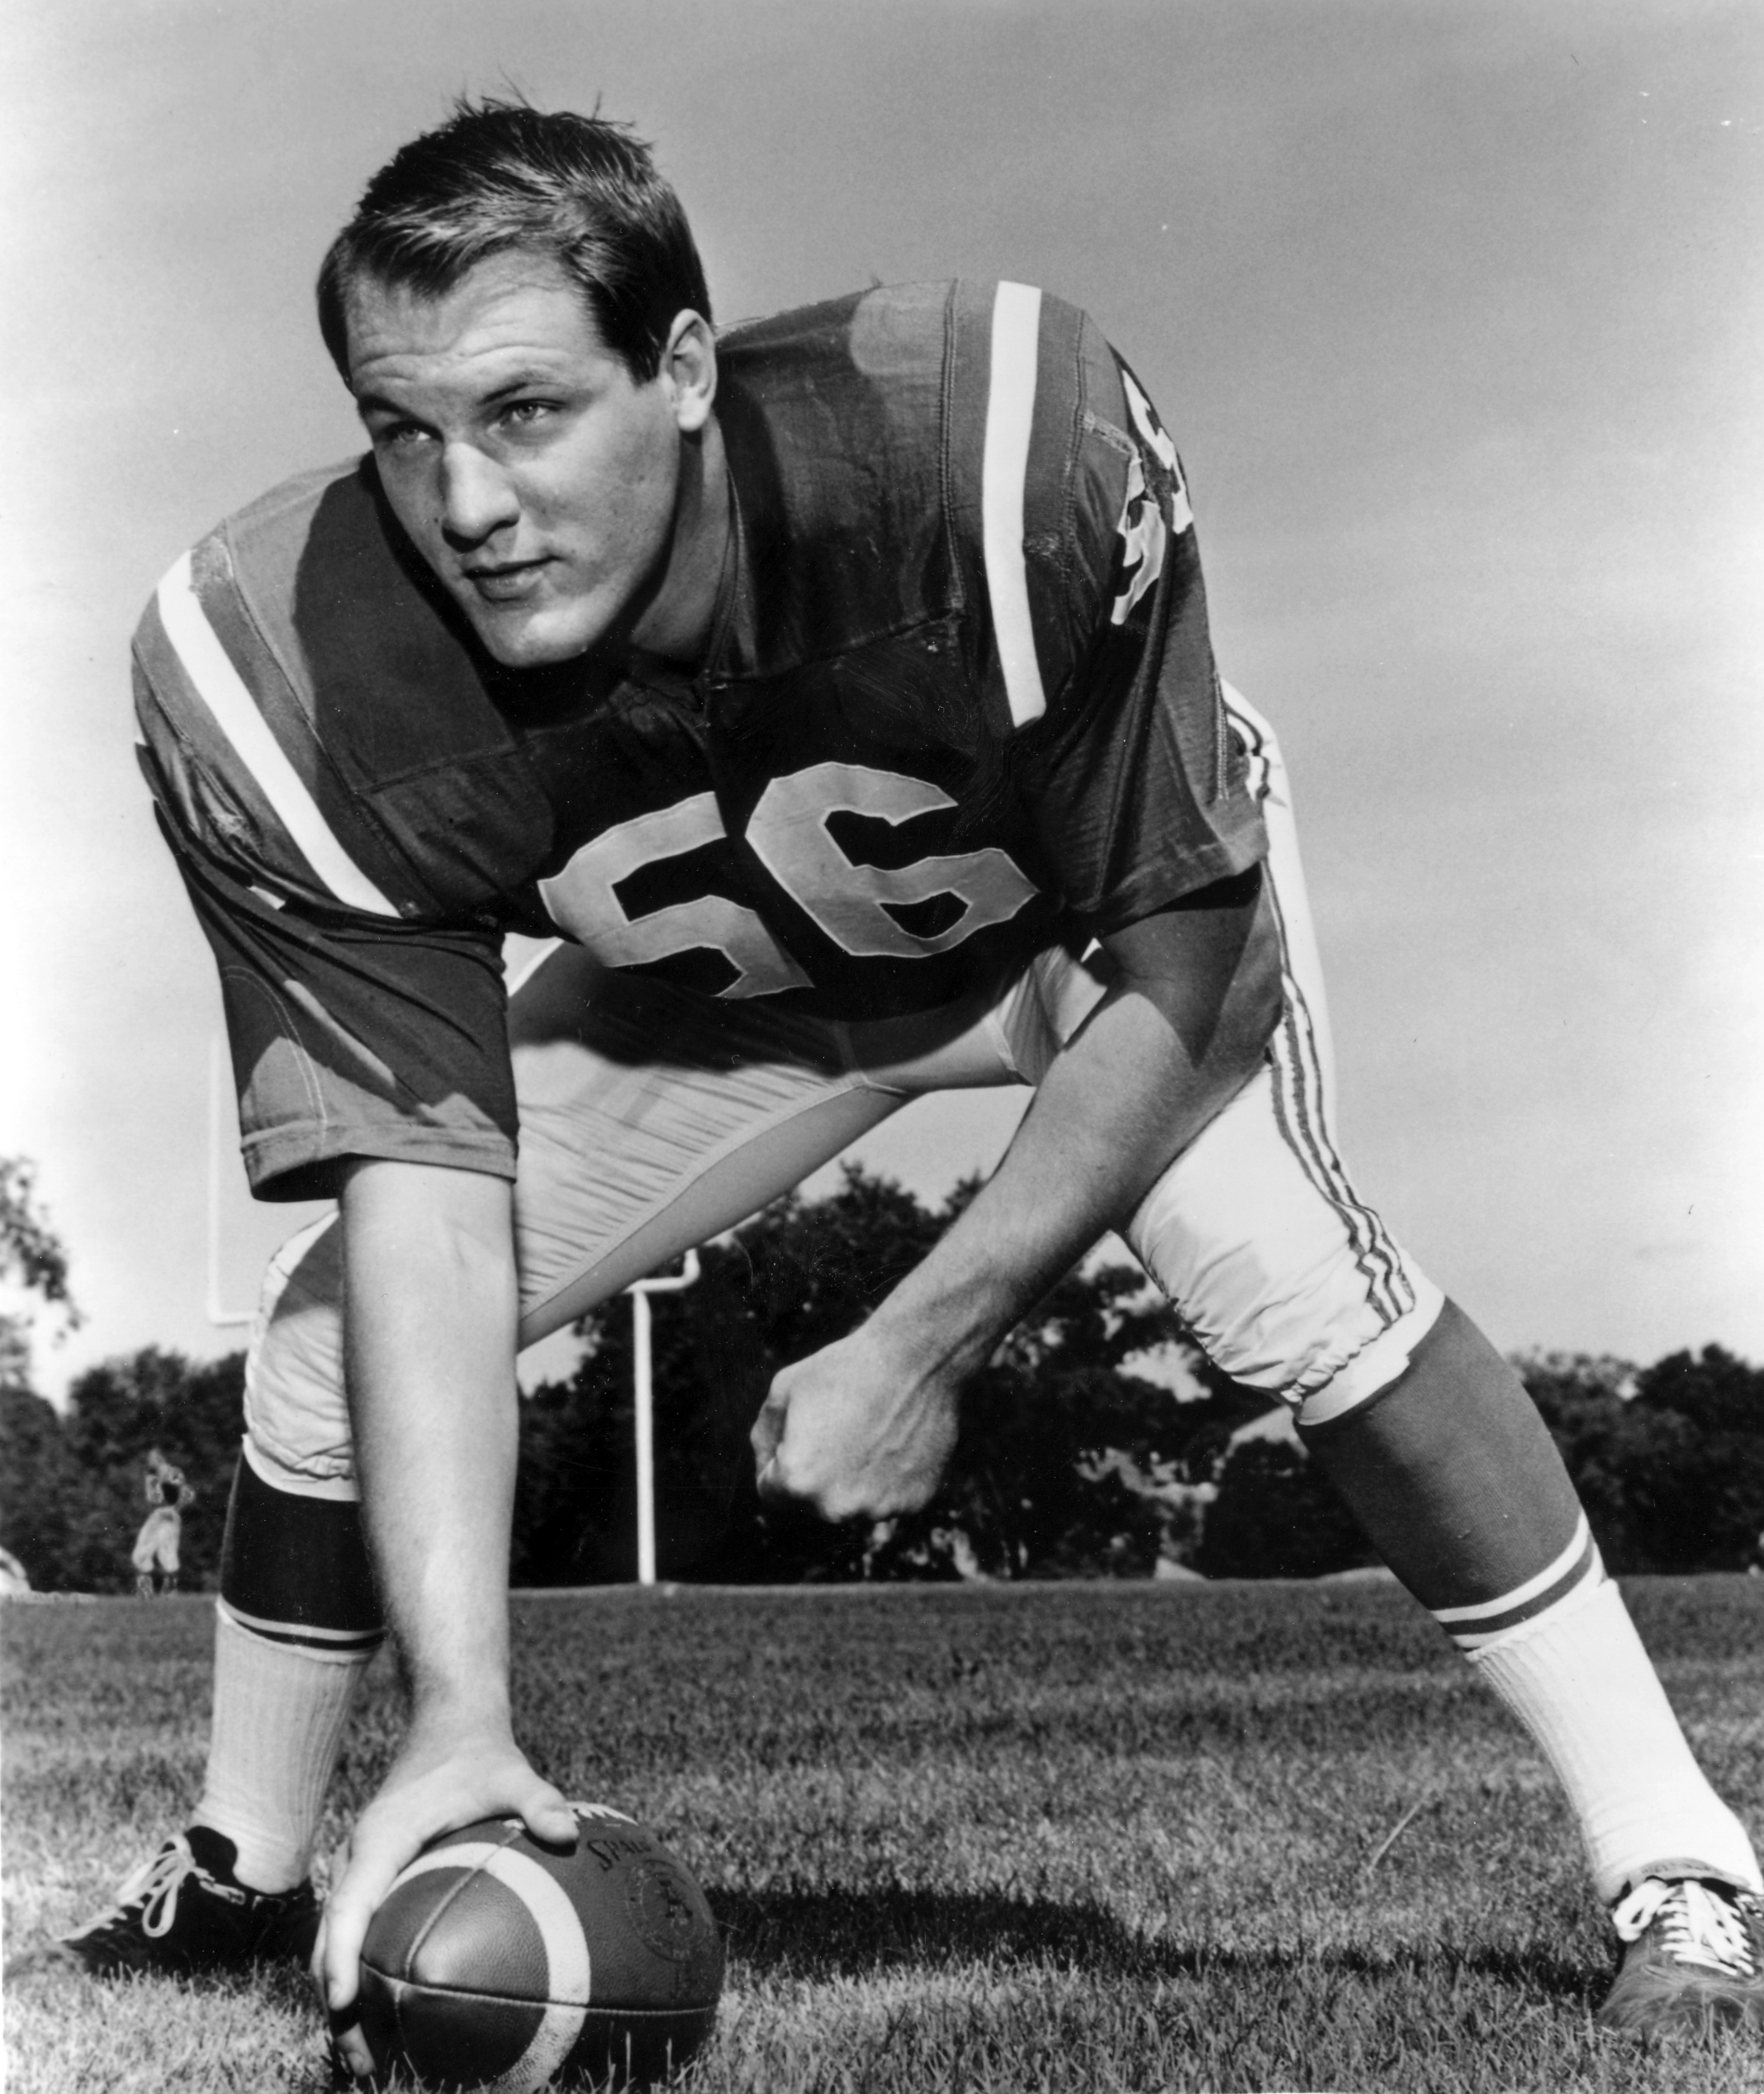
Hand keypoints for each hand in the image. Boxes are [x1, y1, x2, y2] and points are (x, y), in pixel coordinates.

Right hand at [317, 1713, 577, 2080]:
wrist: (448, 1725)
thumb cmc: (480, 1755)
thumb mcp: (515, 1774)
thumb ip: (540, 1802)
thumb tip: (571, 1835)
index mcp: (382, 1840)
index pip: (350, 1905)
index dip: (341, 1956)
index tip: (342, 2002)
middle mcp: (359, 1859)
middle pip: (328, 1942)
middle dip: (337, 2003)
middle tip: (363, 2064)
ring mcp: (359, 1870)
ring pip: (334, 1945)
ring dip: (343, 1998)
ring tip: (371, 2058)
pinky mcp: (370, 1877)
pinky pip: (353, 1933)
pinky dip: (360, 1973)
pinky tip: (393, 2010)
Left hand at [751, 1323, 960, 1521]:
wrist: (917, 1359)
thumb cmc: (846, 1369)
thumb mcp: (784, 1389)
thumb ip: (765, 1435)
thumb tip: (768, 1464)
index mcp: (797, 1482)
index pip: (769, 1491)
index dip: (777, 1459)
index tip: (801, 1430)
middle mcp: (836, 1508)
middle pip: (811, 1501)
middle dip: (815, 1473)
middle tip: (839, 1427)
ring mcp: (878, 1509)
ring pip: (851, 1502)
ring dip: (852, 1479)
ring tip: (869, 1432)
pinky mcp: (913, 1503)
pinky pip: (887, 1497)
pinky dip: (887, 1478)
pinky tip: (896, 1441)